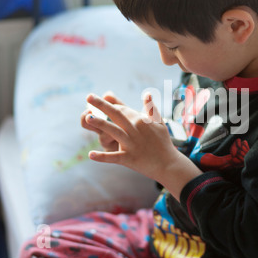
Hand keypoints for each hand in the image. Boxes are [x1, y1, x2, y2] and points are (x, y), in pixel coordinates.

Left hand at [84, 93, 202, 199]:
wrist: (169, 164)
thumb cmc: (163, 143)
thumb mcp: (159, 123)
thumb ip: (151, 108)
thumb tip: (147, 93)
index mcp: (141, 120)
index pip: (122, 109)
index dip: (109, 105)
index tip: (98, 100)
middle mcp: (135, 129)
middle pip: (116, 114)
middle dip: (101, 105)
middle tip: (89, 96)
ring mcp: (131, 144)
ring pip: (113, 131)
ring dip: (100, 124)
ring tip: (87, 117)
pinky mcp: (129, 158)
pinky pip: (114, 157)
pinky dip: (102, 156)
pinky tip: (90, 154)